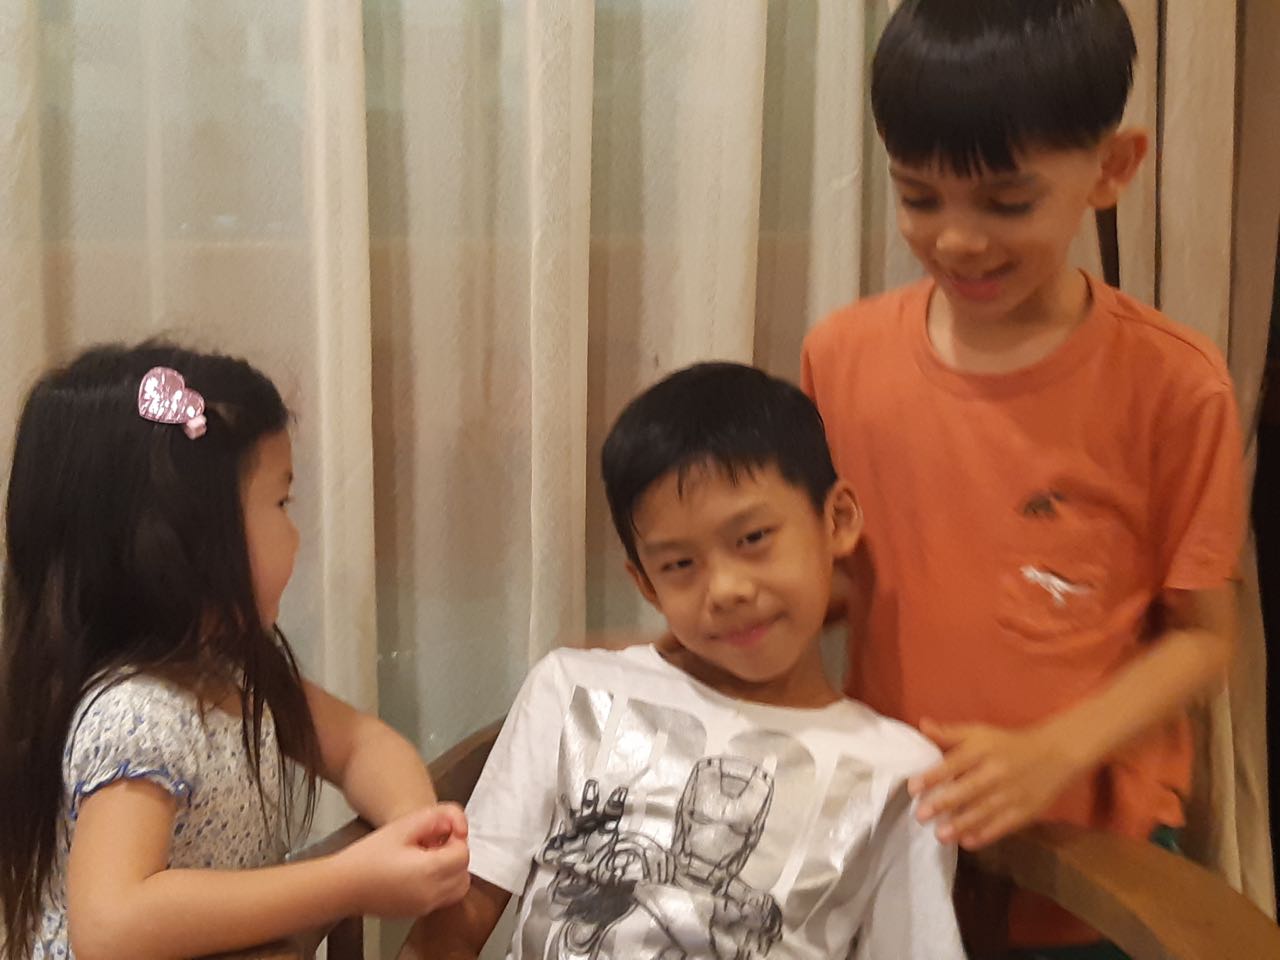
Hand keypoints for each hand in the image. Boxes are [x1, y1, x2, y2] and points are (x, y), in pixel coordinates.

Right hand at [336, 804, 470, 917]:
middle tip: (434, 842)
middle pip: (464, 872)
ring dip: (452, 871)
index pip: (463, 854)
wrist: (342, 886)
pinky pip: (443, 898)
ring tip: (428, 857)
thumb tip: (455, 824)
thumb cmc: (367, 856)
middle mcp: (431, 893)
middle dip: (455, 854)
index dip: (455, 838)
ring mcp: (425, 906)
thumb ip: (435, 818)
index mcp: (429, 871)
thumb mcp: (402, 826)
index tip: (439, 832)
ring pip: (458, 888)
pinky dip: (442, 884)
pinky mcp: (417, 913)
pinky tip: (420, 871)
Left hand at [907, 719, 1082, 849]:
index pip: (954, 763)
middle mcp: (996, 771)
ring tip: (940, 836)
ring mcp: (1012, 793)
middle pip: (967, 789)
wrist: (1055, 754)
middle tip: (921, 816)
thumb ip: (949, 733)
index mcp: (983, 750)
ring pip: (984, 811)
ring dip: (961, 825)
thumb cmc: (1006, 744)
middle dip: (943, 804)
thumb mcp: (979, 732)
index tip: (913, 787)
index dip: (933, 776)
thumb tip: (922, 725)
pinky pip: (1003, 825)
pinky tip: (968, 843)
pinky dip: (986, 835)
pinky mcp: (1025, 811)